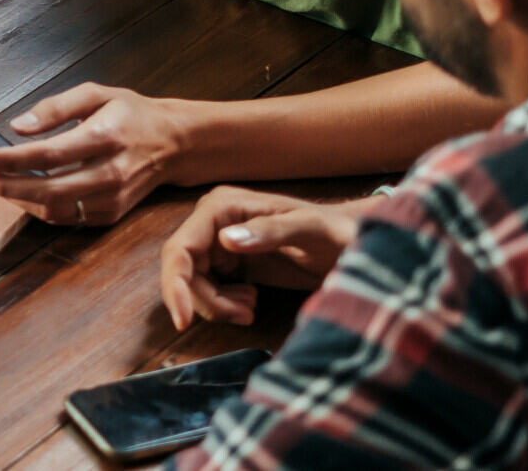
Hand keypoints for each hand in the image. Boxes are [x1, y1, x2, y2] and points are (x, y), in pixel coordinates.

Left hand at [0, 82, 197, 224]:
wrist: (175, 144)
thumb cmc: (132, 115)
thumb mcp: (97, 94)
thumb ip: (56, 107)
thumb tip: (18, 126)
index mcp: (106, 137)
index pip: (48, 154)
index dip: (7, 160)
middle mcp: (110, 173)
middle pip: (47, 190)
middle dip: (3, 186)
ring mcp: (111, 199)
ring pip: (54, 209)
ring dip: (16, 199)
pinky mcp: (110, 214)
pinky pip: (66, 217)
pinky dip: (38, 208)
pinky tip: (19, 193)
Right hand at [157, 186, 372, 329]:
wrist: (352, 244)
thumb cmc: (338, 231)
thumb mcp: (311, 230)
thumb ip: (270, 231)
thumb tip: (225, 240)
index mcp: (223, 206)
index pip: (180, 248)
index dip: (174, 285)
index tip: (183, 320)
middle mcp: (214, 222)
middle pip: (182, 272)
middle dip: (205, 300)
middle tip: (242, 314)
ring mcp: (219, 242)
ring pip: (193, 285)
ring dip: (217, 306)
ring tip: (251, 307)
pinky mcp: (228, 263)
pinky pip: (209, 291)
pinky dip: (224, 305)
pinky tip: (250, 303)